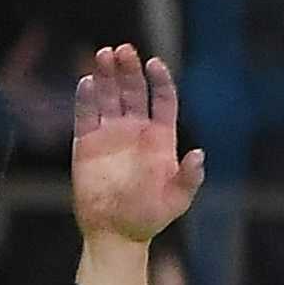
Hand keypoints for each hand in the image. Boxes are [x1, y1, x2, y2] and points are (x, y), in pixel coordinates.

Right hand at [71, 44, 204, 243]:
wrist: (115, 234)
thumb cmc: (149, 218)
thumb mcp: (177, 200)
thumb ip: (189, 178)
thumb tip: (199, 154)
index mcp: (160, 137)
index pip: (162, 98)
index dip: (160, 79)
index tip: (154, 64)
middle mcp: (135, 130)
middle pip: (133, 90)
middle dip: (128, 69)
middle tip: (122, 50)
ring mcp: (109, 134)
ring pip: (108, 95)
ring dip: (105, 75)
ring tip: (104, 54)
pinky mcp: (86, 144)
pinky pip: (85, 115)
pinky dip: (84, 98)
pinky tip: (86, 82)